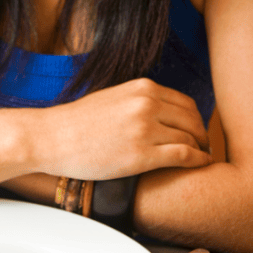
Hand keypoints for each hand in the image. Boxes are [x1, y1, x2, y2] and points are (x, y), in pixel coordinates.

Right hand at [39, 78, 213, 179]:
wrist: (50, 138)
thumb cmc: (73, 123)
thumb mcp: (110, 99)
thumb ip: (136, 102)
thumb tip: (156, 113)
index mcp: (140, 88)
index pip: (184, 102)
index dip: (194, 119)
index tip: (194, 130)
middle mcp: (146, 104)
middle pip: (192, 119)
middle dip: (200, 134)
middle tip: (201, 145)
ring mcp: (145, 129)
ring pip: (190, 138)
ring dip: (200, 149)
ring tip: (200, 157)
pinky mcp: (140, 155)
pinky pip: (183, 155)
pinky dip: (198, 160)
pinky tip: (201, 164)